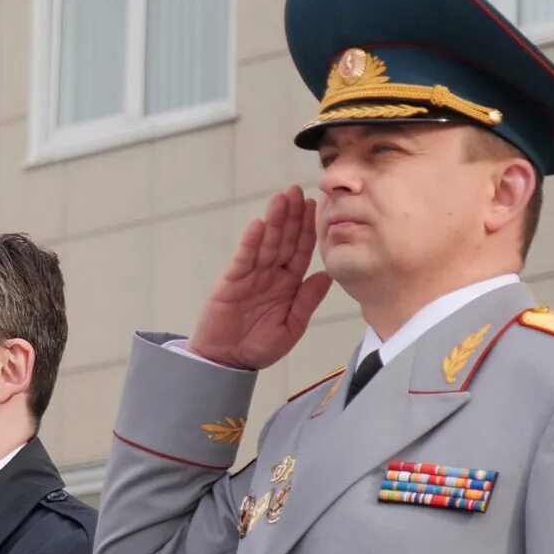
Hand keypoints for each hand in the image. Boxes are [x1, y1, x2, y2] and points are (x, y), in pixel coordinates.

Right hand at [187, 185, 332, 369]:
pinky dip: (250, 243)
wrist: (226, 362)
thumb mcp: (291, 327)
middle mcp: (269, 275)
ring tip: (280, 199)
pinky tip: (257, 226)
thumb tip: (327, 276)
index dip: (307, 229)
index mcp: (288, 284)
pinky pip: (243, 259)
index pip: (300, 251)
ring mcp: (249, 276)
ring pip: (264, 244)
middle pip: (282, 240)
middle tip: (297, 191)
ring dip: (273, 221)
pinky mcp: (230, 282)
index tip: (314, 206)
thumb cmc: (257, 348)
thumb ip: (307, 302)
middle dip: (290, 216)